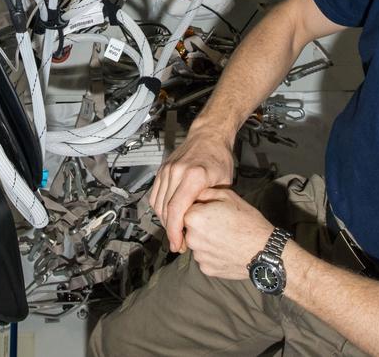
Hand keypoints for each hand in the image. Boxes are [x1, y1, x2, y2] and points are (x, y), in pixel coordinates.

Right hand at [149, 127, 235, 251]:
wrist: (208, 136)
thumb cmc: (219, 157)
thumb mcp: (223, 183)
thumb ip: (210, 203)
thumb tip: (202, 225)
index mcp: (194, 175)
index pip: (176, 209)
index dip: (174, 231)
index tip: (178, 244)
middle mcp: (177, 172)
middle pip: (165, 209)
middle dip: (170, 230)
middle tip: (179, 243)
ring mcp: (167, 170)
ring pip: (158, 204)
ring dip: (164, 221)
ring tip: (175, 232)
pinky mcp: (162, 170)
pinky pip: (155, 195)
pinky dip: (160, 209)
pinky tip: (169, 216)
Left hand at [183, 188, 276, 279]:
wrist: (264, 250)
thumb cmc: (248, 221)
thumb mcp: (229, 196)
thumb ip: (206, 192)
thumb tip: (195, 193)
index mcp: (193, 217)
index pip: (186, 209)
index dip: (200, 208)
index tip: (212, 210)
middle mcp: (191, 238)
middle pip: (189, 228)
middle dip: (200, 224)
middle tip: (220, 223)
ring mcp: (198, 256)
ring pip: (197, 243)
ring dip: (205, 240)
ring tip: (225, 237)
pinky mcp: (206, 269)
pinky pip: (204, 258)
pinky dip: (212, 254)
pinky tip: (226, 249)